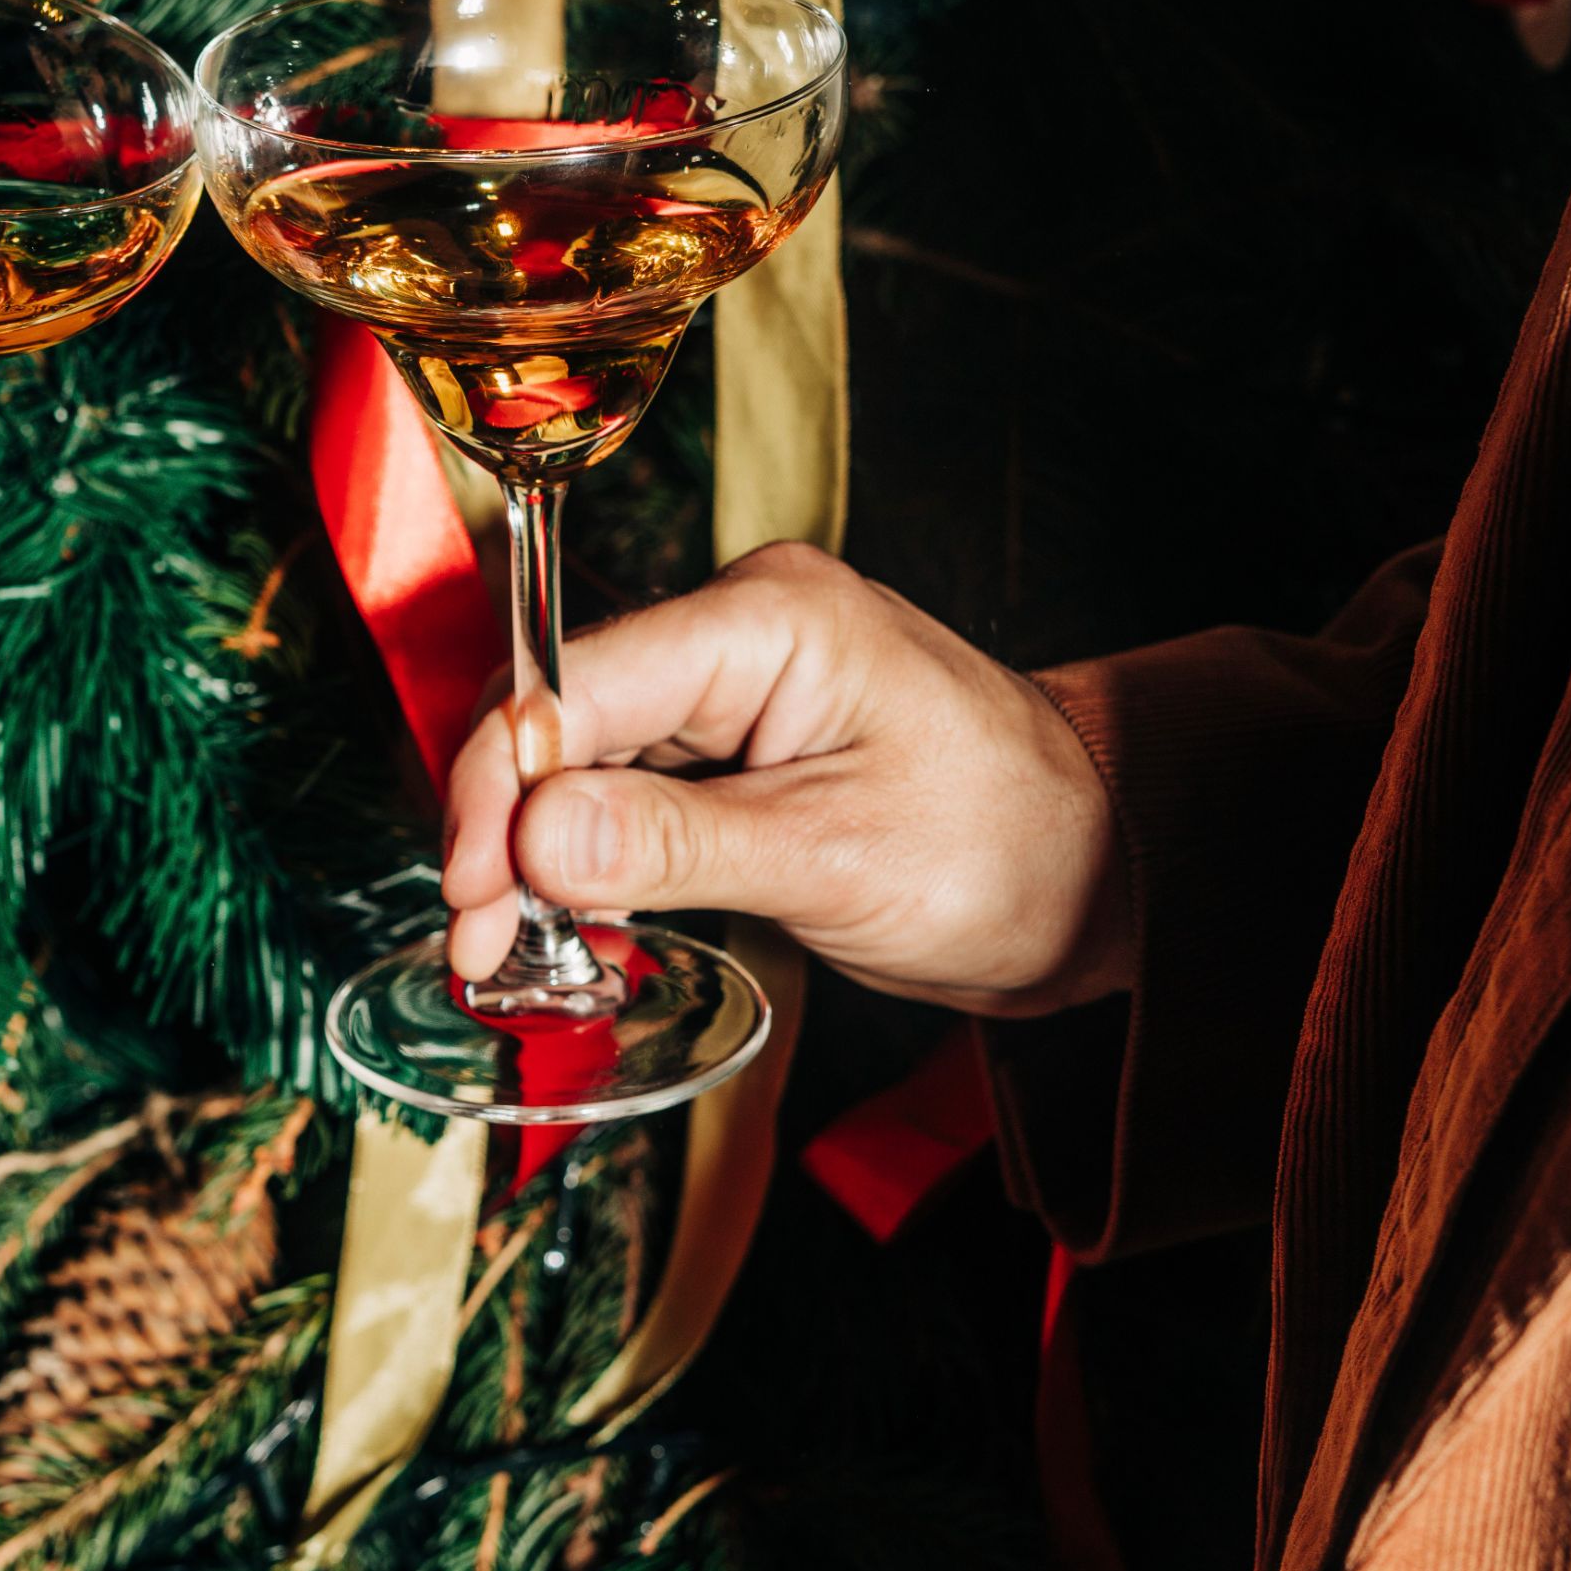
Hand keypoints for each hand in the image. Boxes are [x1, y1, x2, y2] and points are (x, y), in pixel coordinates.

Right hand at [441, 542, 1132, 1015]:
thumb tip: (533, 835)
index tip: (472, 894)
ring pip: (578, 756)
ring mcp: (731, 683)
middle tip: (484, 946)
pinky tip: (573, 923)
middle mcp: (736, 629)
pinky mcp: (733, 742)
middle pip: (560, 714)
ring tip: (514, 953)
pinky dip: (587, 856)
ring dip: (536, 852)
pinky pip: (623, 787)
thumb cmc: (1007, 848)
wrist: (1099, 874)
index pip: (576, 683)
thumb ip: (678, 844)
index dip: (498, 786)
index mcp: (767, 618)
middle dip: (504, 829)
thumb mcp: (836, 859)